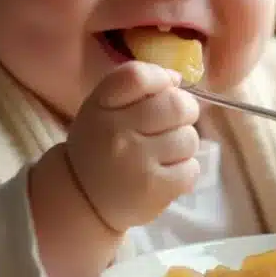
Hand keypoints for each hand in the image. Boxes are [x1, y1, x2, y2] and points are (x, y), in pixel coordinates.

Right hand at [64, 61, 200, 231]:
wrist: (83, 200)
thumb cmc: (101, 145)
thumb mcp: (103, 107)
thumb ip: (137, 86)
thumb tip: (177, 79)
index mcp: (101, 106)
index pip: (138, 76)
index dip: (160, 78)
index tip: (162, 89)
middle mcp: (117, 133)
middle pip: (177, 105)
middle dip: (184, 111)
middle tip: (170, 124)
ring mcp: (137, 163)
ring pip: (189, 138)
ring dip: (183, 144)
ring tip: (163, 153)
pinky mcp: (155, 190)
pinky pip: (191, 168)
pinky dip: (184, 170)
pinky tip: (165, 173)